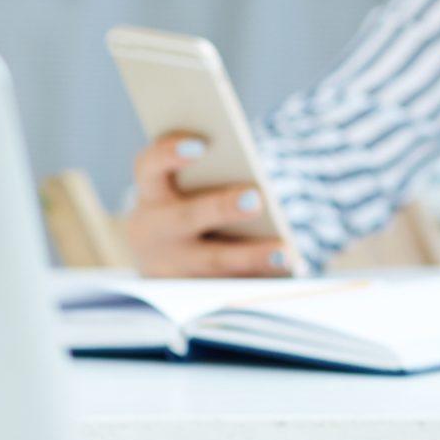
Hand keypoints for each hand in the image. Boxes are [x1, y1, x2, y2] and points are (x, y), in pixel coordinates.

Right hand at [126, 133, 293, 278]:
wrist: (161, 252)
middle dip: (221, 208)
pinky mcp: (189, 295)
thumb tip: (257, 176)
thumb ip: (212, 171)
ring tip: (285, 252)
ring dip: (249, 258)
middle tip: (255, 199)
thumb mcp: (187, 183)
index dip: (170, 153)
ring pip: (211, 261)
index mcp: (151, 190)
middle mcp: (153, 228)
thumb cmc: (187, 199)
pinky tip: (289, 275)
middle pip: (187, 216)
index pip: (150, 165)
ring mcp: (167, 266)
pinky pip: (227, 289)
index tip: (200, 145)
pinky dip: (258, 282)